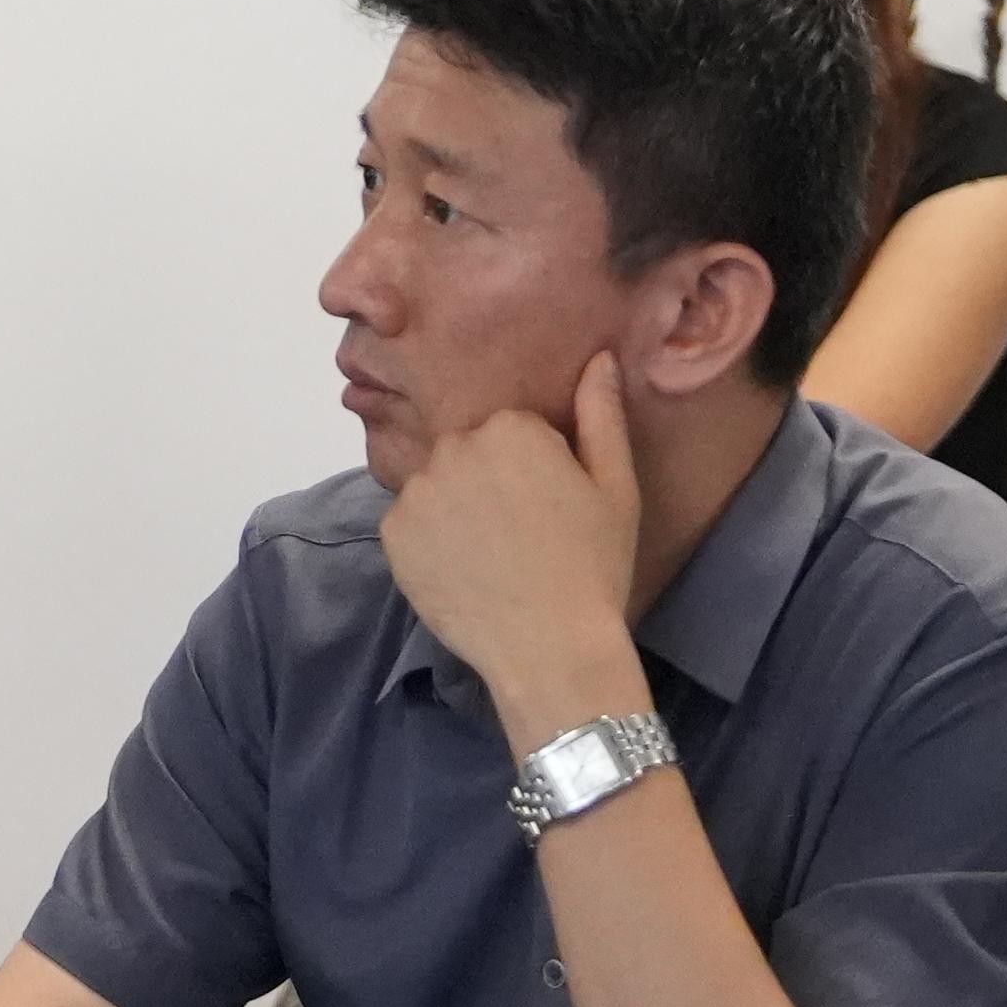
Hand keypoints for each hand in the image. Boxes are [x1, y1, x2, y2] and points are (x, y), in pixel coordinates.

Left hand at [378, 353, 654, 746]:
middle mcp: (453, 447)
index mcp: (510, 428)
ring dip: (455, 509)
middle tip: (522, 535)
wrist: (550, 649)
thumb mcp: (615, 488)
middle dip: (489, 482)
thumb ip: (601, 415)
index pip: (514, 431)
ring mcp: (416, 491)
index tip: (551, 508)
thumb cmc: (593, 566)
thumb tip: (597, 357)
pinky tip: (461, 571)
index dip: (535, 469)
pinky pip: (410, 522)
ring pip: (437, 486)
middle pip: (469, 452)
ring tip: (491, 557)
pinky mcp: (391, 534)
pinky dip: (428, 541)